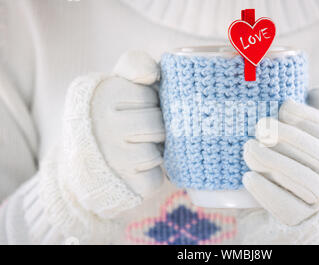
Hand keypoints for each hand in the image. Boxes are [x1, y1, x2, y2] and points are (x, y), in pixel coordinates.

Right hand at [26, 51, 164, 242]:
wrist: (79, 169)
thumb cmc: (106, 120)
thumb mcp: (112, 84)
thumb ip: (134, 65)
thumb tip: (153, 73)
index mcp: (101, 91)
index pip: (151, 93)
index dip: (148, 101)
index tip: (130, 106)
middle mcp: (102, 122)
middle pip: (158, 123)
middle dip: (153, 129)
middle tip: (131, 133)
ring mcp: (112, 156)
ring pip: (158, 152)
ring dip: (151, 154)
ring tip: (129, 152)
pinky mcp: (123, 184)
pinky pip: (155, 178)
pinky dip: (148, 177)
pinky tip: (128, 172)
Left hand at [241, 87, 318, 242]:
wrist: (292, 201)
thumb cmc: (296, 157)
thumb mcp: (305, 136)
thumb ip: (312, 114)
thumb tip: (318, 92)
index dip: (307, 117)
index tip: (283, 108)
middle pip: (318, 154)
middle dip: (288, 136)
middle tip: (259, 128)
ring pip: (302, 179)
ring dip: (272, 161)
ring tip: (248, 149)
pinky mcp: (300, 217)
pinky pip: (285, 205)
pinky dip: (265, 190)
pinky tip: (248, 177)